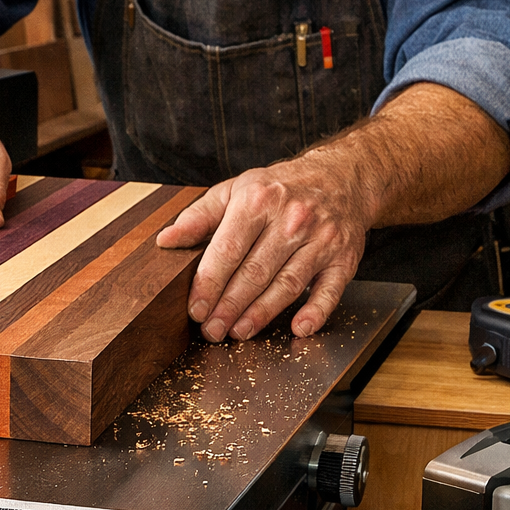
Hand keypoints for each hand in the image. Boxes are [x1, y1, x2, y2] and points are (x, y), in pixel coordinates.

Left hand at [155, 150, 375, 341]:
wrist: (343, 177)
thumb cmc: (280, 188)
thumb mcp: (236, 190)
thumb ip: (199, 217)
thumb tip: (165, 240)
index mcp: (259, 201)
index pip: (228, 249)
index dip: (209, 283)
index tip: (195, 309)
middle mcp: (292, 219)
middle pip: (255, 272)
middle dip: (230, 306)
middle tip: (212, 330)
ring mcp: (321, 240)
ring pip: (287, 285)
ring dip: (261, 314)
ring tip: (238, 332)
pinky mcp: (344, 258)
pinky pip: (330, 290)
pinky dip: (316, 312)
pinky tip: (299, 328)